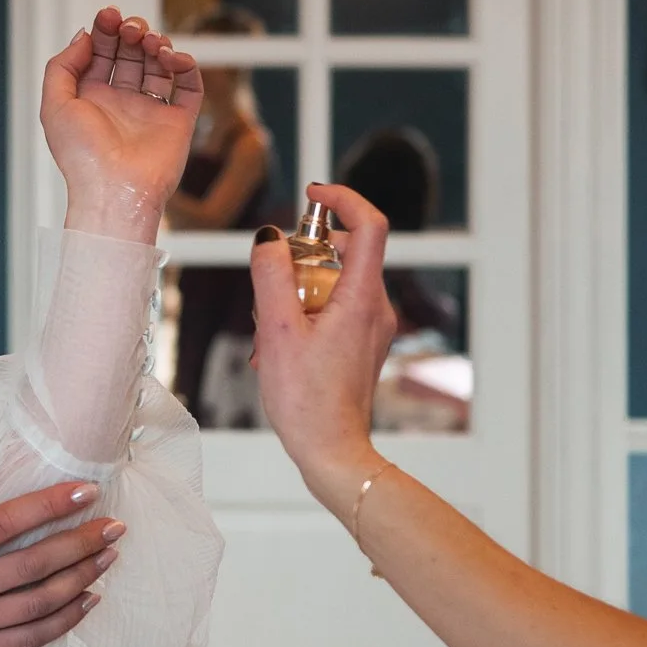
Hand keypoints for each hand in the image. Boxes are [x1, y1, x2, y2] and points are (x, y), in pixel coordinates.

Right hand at [0, 475, 122, 646]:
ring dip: (80, 578)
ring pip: (38, 602)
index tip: (84, 491)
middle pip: (32, 563)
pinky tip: (89, 601)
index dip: (47, 505)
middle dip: (79, 542)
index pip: (4, 522)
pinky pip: (31, 638)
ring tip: (108, 557)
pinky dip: (65, 620)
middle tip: (113, 526)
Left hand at [43, 7, 200, 241]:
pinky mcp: (178, 122)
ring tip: (152, 43)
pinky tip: (173, 59)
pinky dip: (186, 66)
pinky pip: (188, 87)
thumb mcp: (54, 104)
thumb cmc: (81, 156)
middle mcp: (120, 102)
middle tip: (131, 28)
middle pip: (131, 54)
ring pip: (158, 65)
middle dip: (132, 33)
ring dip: (157, 45)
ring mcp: (150, 111)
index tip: (109, 15)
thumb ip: (62, 66)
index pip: (100, 52)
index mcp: (90, 97)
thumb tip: (84, 36)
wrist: (115, 191)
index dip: (105, 30)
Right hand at [249, 182, 400, 512]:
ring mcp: (373, 327)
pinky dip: (305, 310)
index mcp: (362, 298)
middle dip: (303, 255)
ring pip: (336, 281)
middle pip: (346, 252)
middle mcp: (377, 308)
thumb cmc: (306, 400)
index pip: (369, 226)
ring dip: (298, 289)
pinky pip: (335, 307)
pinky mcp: (363, 343)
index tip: (313, 194)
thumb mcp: (276, 331)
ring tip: (270, 325)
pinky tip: (279, 343)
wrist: (331, 452)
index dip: (343, 198)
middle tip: (271, 278)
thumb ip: (271, 276)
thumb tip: (269, 238)